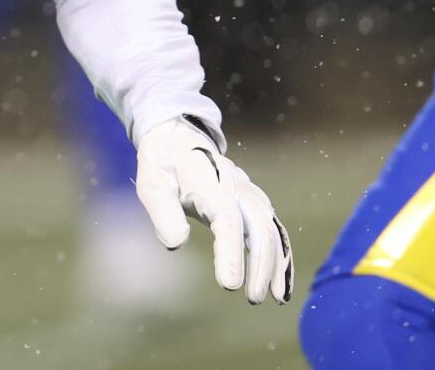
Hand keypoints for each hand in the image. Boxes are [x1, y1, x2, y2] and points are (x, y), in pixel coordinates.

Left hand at [135, 117, 292, 304]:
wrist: (178, 136)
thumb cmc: (163, 164)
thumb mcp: (152, 183)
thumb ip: (163, 212)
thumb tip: (176, 244)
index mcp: (207, 180)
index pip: (226, 217)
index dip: (230, 251)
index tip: (230, 284)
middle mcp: (235, 184)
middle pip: (257, 224)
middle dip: (260, 263)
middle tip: (253, 298)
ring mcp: (248, 191)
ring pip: (271, 227)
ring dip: (276, 262)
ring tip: (275, 296)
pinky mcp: (254, 200)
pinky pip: (274, 228)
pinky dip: (282, 254)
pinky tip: (281, 282)